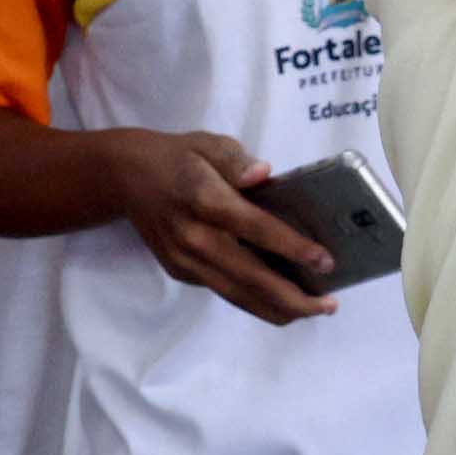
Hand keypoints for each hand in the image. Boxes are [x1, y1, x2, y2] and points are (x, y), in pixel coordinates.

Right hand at [109, 131, 335, 325]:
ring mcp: (184, 260)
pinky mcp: (181, 272)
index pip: (255, 228)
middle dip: (292, 297)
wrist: (126, 178)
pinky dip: (255, 299)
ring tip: (313, 310)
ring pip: (236, 295)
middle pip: (249, 276)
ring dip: (277, 308)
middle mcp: (193, 236)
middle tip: (329, 304)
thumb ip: (236, 159)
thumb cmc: (179, 158)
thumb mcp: (208, 144)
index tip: (325, 261)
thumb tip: (262, 174)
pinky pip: (224, 290)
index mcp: (203, 198)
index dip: (291, 247)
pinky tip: (282, 298)